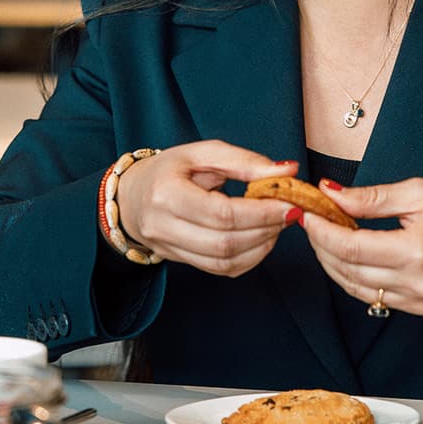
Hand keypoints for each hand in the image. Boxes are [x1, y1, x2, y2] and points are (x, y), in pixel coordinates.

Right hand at [115, 140, 298, 276]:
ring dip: (261, 246)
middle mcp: (163, 227)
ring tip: (278, 225)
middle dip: (266, 230)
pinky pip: (221, 270)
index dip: (261, 213)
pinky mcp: (181, 262)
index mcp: (166, 194)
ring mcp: (170, 249)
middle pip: (225, 242)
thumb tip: (287, 170)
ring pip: (224, 263)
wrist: (132, 196)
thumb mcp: (203, 153)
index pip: (221, 213)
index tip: (290, 204)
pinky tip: (262, 239)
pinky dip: (249, 258)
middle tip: (290, 213)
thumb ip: (244, 161)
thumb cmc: (170, 170)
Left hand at [302, 178, 422, 316]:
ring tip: (323, 235)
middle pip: (346, 269)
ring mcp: (415, 301)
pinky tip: (346, 254)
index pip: (350, 246)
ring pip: (353, 287)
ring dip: (331, 262)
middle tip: (309, 219)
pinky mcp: (416, 309)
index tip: (306, 212)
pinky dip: (351, 276)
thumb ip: (373, 198)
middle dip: (320, 244)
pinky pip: (370, 296)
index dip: (321, 231)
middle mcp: (413, 282)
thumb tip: (331, 193)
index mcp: (415, 251)